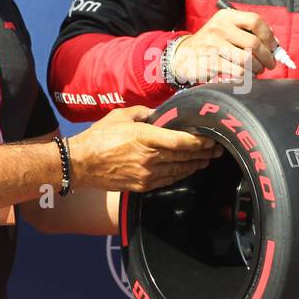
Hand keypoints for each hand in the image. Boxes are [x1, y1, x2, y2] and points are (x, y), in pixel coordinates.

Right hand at [68, 106, 219, 191]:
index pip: (181, 141)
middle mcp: (149, 157)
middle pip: (184, 156)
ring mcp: (147, 174)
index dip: (200, 141)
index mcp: (145, 137)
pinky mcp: (142, 185)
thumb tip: (158, 113)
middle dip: (204, 153)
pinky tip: (188, 169)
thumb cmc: (99, 137)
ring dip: (196, 165)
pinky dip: (181, 174)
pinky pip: (168, 180)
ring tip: (207, 160)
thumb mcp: (121, 116)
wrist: (81, 164)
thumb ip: (143, 112)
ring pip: (179, 170)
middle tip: (217, 149)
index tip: (212, 138)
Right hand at [172, 8, 278, 83]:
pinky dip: (247, 76)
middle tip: (269, 64)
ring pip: (247, 60)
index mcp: (226, 16)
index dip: (268, 35)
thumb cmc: (212, 43)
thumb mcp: (227, 30)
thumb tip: (274, 44)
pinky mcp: (210, 62)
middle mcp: (219, 28)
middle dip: (267, 57)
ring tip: (257, 70)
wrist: (184, 55)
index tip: (273, 47)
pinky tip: (246, 75)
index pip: (255, 21)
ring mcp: (213, 45)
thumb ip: (249, 32)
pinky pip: (238, 72)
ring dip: (257, 68)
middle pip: (254, 43)